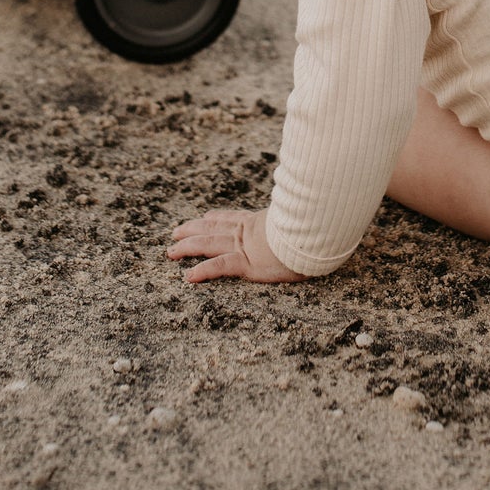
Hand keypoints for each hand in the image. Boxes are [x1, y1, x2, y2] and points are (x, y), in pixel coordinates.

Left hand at [167, 208, 304, 283]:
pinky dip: (203, 271)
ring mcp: (246, 246)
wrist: (318, 229)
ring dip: (188, 247)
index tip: (206, 216)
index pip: (233, 218)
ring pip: (209, 244)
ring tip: (171, 251)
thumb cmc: (316, 225)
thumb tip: (312, 213)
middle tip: (176, 232)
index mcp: (261, 221)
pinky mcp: (248, 263)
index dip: (217, 217)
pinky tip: (189, 276)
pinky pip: (220, 267)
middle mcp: (249, 231)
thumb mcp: (304, 219)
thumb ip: (299, 218)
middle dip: (193, 229)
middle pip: (213, 228)